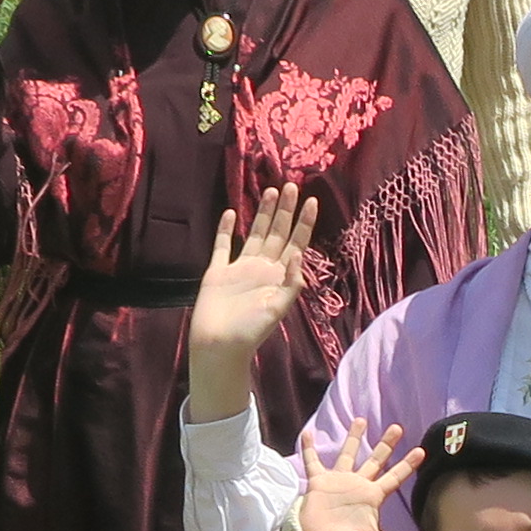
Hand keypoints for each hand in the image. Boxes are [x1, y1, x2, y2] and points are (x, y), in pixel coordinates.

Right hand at [186, 187, 314, 418]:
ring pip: (253, 234)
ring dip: (261, 213)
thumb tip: (299, 254)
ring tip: (269, 191)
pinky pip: (222, 246)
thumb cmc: (250, 331)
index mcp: (279, 276)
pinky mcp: (218, 272)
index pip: (296, 243)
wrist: (218, 346)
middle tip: (290, 185)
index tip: (312, 201)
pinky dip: (225, 230)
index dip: (304, 223)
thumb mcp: (277, 308)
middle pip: (276, 233)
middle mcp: (262, 268)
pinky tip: (229, 213)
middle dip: (284, 210)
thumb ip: (290, 282)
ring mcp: (239, 269)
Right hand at [291, 419, 427, 530]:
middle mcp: (358, 486)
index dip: (407, 464)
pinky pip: (313, 462)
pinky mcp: (318, 483)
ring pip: (348, 454)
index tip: (421, 450)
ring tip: (360, 419)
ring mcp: (338, 483)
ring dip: (353, 437)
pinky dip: (309, 449)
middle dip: (386, 444)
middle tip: (397, 427)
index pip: (395, 477)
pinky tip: (308, 433)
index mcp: (373, 498)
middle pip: (376, 460)